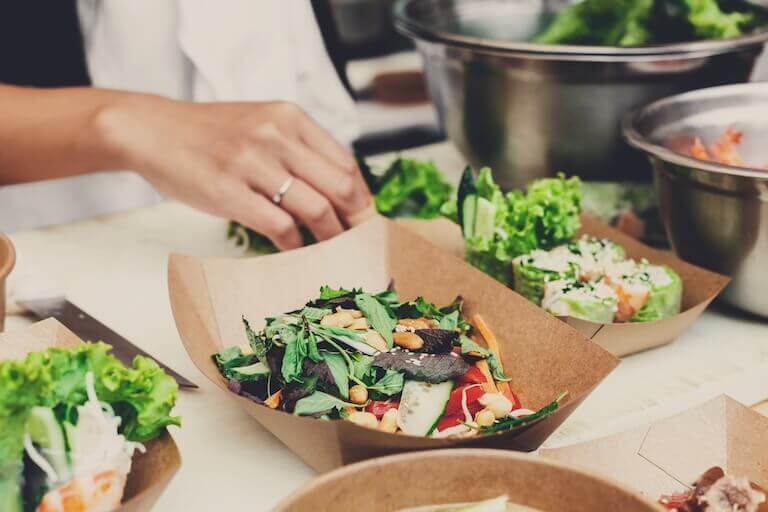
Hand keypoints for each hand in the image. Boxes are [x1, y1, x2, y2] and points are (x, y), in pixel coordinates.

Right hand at [98, 94, 371, 249]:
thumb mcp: (259, 124)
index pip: (346, 163)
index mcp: (289, 117)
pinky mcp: (228, 191)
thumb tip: (336, 192)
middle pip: (341, 186)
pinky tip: (296, 252)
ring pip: (317, 209)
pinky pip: (281, 226)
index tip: (364, 221)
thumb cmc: (208, 134)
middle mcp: (276, 135)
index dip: (362, 198)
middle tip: (359, 244)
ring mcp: (252, 162)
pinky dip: (296, 246)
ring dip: (332, 238)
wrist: (150, 129)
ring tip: (333, 253)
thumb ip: (296, 149)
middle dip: (357, 222)